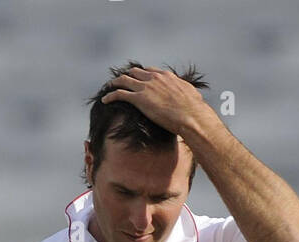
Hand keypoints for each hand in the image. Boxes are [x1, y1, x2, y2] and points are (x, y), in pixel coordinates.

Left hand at [100, 66, 214, 139]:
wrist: (190, 115)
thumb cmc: (193, 109)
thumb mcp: (190, 94)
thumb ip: (184, 91)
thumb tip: (190, 95)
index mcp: (166, 76)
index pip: (149, 70)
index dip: (140, 74)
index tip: (135, 78)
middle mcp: (154, 78)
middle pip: (134, 72)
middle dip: (126, 76)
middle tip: (119, 82)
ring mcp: (146, 87)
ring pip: (124, 80)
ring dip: (114, 83)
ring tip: (108, 88)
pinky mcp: (139, 98)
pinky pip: (119, 94)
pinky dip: (110, 96)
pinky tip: (105, 100)